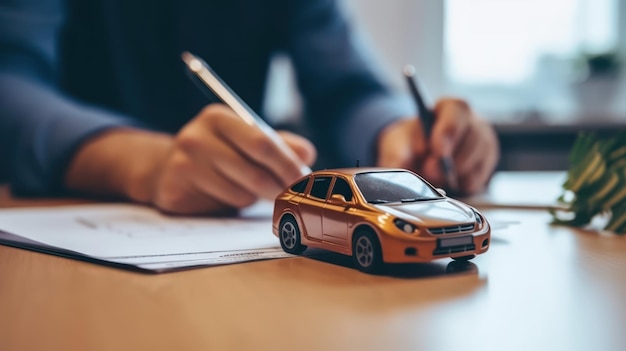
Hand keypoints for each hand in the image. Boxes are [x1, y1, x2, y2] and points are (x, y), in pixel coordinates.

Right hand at [65, 104, 315, 214]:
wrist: (168, 169)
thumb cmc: (218, 153)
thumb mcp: (247, 140)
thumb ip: (279, 144)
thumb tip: (307, 154)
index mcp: (218, 117)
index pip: (262, 141)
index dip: (288, 163)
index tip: (304, 178)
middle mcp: (196, 137)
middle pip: (254, 171)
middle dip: (280, 186)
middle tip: (291, 194)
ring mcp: (183, 165)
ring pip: (242, 192)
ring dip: (255, 197)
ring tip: (245, 188)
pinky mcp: (176, 191)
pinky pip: (224, 205)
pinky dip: (235, 205)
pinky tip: (225, 195)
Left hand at [376, 98, 498, 194]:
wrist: (418, 154)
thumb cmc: (411, 143)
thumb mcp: (398, 144)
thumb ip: (397, 154)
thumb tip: (397, 167)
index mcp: (450, 108)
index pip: (456, 115)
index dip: (447, 134)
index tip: (437, 151)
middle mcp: (472, 121)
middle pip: (470, 142)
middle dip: (449, 162)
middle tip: (428, 173)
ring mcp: (484, 142)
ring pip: (475, 163)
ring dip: (453, 175)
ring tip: (434, 176)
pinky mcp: (487, 163)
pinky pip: (477, 179)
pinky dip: (460, 184)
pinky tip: (448, 180)